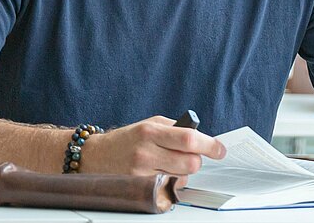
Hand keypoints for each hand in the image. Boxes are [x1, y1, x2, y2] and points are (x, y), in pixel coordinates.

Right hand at [79, 115, 225, 178]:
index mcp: (151, 131)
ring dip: (183, 173)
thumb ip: (176, 129)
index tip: (220, 150)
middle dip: (197, 160)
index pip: (189, 139)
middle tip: (190, 156)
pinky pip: (168, 190)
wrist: (94, 156)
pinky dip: (171, 184)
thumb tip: (203, 138)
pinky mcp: (138, 188)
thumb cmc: (127, 139)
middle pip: (190, 162)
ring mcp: (141, 173)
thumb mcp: (150, 124)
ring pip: (181, 178)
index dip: (210, 145)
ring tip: (169, 165)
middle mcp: (146, 152)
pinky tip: (161, 176)